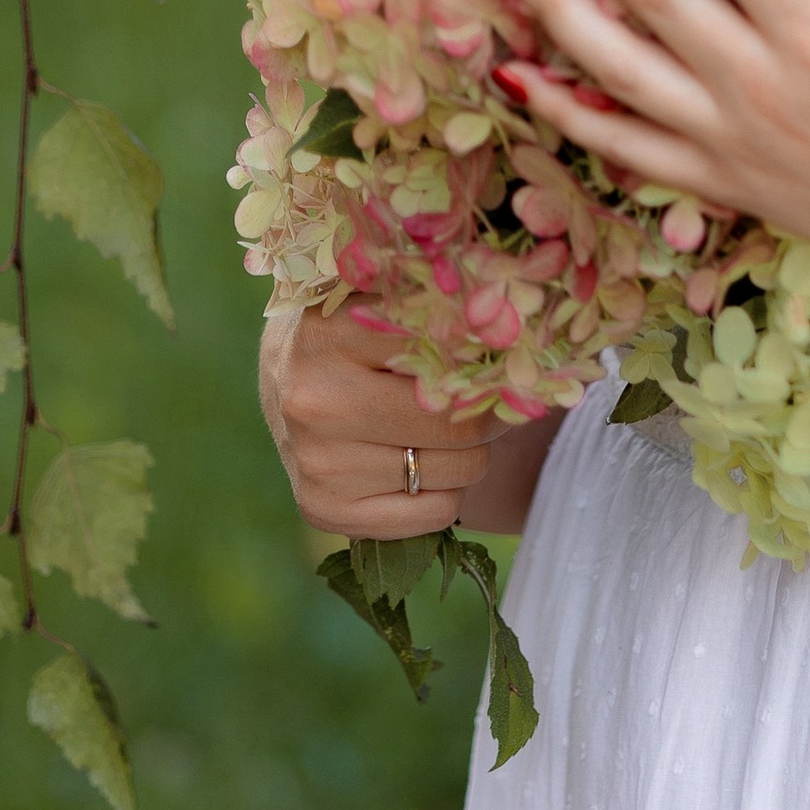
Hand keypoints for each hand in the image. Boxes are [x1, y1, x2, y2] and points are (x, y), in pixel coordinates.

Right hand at [260, 297, 504, 539]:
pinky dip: (446, 492)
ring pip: (459, 469)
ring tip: (439, 428)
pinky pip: (436, 514)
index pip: (453, 357)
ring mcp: (317, 462)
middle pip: (459, 423)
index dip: (490, 360)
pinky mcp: (322, 509)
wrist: (285, 371)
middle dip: (486, 412)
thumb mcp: (387, 296)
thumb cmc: (356, 326)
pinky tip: (419, 464)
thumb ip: (444, 309)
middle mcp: (317, 402)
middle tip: (477, 397)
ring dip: (470, 452)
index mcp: (333, 334)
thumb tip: (524, 340)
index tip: (496, 356)